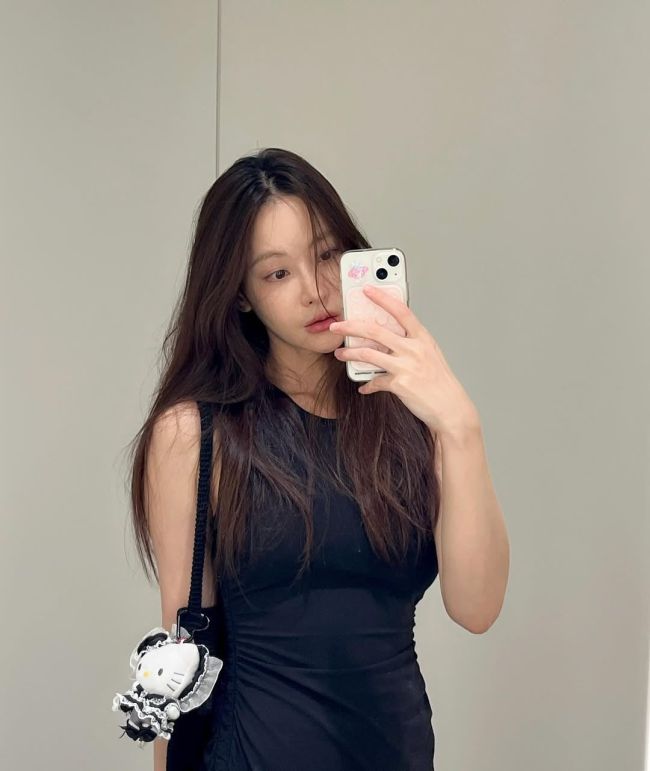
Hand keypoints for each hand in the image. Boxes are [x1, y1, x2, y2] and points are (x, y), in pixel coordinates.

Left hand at [329, 284, 479, 435]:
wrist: (450, 408)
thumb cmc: (440, 382)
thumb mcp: (430, 354)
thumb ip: (411, 343)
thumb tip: (386, 339)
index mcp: (422, 338)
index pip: (401, 311)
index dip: (382, 298)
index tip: (367, 289)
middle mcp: (414, 349)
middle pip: (375, 330)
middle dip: (350, 326)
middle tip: (336, 326)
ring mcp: (406, 366)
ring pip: (368, 354)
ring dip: (349, 353)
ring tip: (340, 354)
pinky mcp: (399, 384)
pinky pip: (374, 381)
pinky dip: (367, 385)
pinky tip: (363, 387)